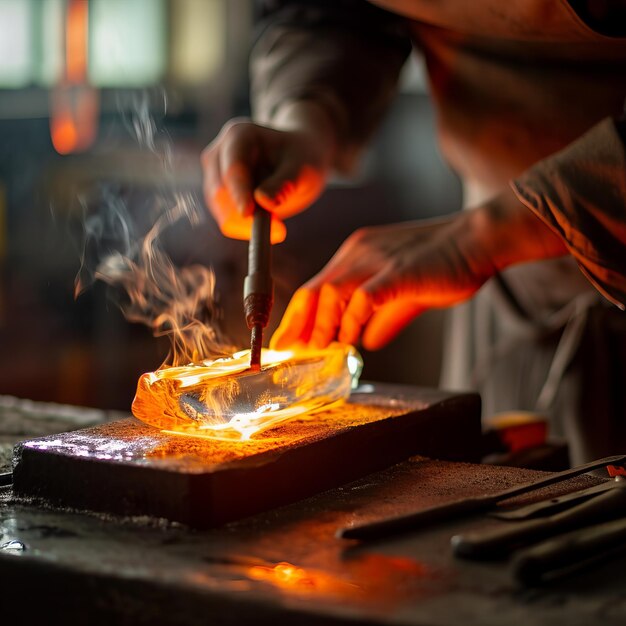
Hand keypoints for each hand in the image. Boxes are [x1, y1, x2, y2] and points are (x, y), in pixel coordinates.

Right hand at [201, 105, 335, 242]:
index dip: (239, 192)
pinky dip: (245, 227)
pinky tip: (269, 223)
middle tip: (279, 229)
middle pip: (220, 191)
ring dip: (246, 224)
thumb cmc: (301, 159)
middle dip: (244, 214)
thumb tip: (263, 200)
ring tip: (278, 224)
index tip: (248, 214)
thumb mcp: (302, 169)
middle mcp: (220, 152)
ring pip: (221, 209)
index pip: (233, 168)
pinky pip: (226, 219)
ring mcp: (215, 174)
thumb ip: (284, 183)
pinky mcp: (217, 194)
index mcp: (240, 135)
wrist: (296, 161)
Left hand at [271, 193, 567, 350]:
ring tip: (316, 351)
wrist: (479, 240)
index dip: (300, 316)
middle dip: (297, 324)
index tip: (289, 341)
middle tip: (287, 351)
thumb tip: (368, 342)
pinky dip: (352, 321)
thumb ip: (385, 317)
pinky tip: (352, 341)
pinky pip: (363, 298)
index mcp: (357, 253)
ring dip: (321, 325)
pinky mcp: (397, 272)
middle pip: (314, 290)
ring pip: (331, 293)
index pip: (317, 286)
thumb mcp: (406, 292)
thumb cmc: (446, 263)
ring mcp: (376, 260)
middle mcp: (359, 253)